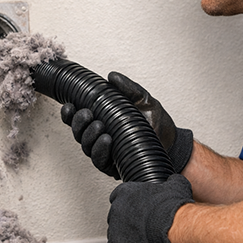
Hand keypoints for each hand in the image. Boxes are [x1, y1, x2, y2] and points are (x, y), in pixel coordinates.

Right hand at [60, 72, 193, 177]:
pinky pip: (100, 161)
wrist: (172, 142)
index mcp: (103, 120)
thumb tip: (112, 76)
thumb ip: (127, 88)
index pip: (79, 118)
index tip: (69, 105)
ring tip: (99, 126)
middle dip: (78, 123)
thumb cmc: (156, 122)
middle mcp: (100, 137)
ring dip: (89, 136)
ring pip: (86, 147)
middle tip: (87, 114)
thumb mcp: (143, 99)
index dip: (70, 114)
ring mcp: (106, 153)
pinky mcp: (114, 166)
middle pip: (78, 133)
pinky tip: (107, 140)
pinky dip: (100, 150)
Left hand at [105, 173, 193, 242]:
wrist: (173, 227)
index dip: (129, 204)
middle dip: (126, 221)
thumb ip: (170, 181)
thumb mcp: (176, 186)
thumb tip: (174, 181)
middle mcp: (116, 208)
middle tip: (141, 227)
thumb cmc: (173, 208)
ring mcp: (114, 227)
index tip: (137, 210)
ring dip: (124, 238)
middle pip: (116, 215)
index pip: (119, 196)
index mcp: (125, 191)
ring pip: (114, 234)